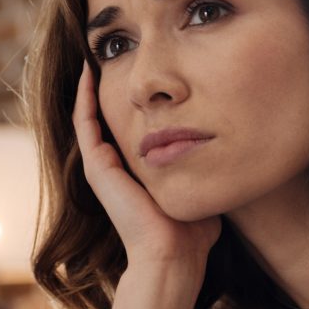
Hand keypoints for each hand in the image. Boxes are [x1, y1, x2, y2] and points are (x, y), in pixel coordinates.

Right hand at [73, 62, 220, 271]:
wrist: (172, 256)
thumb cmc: (191, 233)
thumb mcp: (198, 187)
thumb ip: (203, 170)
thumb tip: (224, 155)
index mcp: (134, 173)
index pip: (127, 128)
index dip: (131, 101)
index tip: (141, 75)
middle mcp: (113, 168)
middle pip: (104, 117)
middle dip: (107, 86)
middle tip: (112, 54)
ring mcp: (100, 167)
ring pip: (88, 115)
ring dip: (90, 85)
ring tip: (95, 53)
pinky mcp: (97, 166)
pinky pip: (85, 122)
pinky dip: (85, 95)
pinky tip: (91, 70)